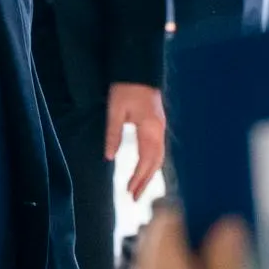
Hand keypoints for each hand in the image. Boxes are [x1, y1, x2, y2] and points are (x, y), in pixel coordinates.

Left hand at [106, 83, 166, 199]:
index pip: (146, 160)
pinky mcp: (157, 126)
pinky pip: (157, 150)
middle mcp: (159, 131)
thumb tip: (109, 157)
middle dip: (145, 182)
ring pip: (158, 158)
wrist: (139, 69)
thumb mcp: (115, 111)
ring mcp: (160, 128)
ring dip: (148, 175)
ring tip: (138, 189)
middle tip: (134, 199)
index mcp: (150, 128)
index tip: (129, 192)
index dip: (138, 178)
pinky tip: (143, 171)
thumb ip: (113, 134)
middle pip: (156, 163)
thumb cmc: (126, 88)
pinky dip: (151, 164)